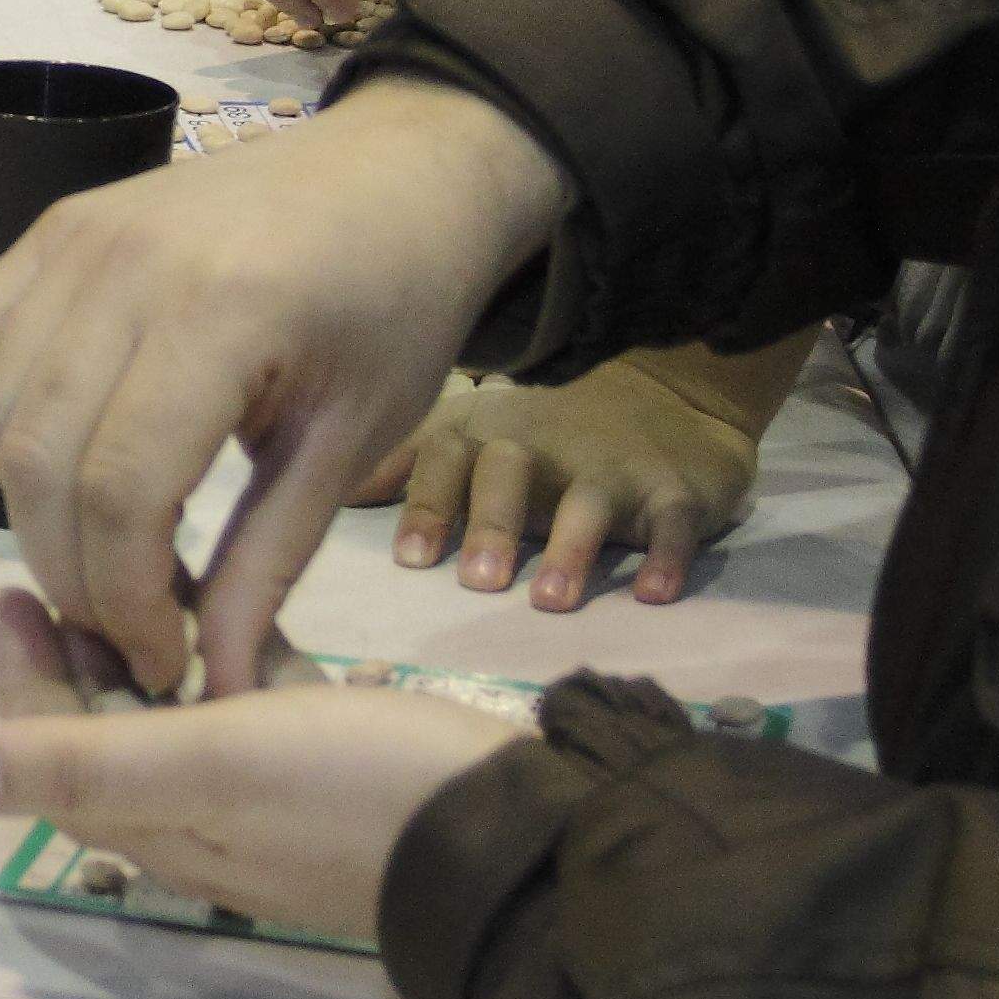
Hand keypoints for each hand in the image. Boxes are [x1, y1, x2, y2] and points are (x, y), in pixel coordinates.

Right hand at [0, 78, 568, 696]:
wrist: (392, 174)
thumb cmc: (394, 307)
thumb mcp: (353, 444)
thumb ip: (271, 563)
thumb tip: (220, 685)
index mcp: (222, 313)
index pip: (121, 488)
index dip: (125, 597)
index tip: (164, 656)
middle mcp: (125, 265)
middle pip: (40, 460)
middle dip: (72, 571)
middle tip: (126, 624)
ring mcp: (75, 237)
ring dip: (27, 505)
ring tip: (100, 544)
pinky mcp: (51, 228)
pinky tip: (59, 460)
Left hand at [0, 590, 519, 944]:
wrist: (505, 835)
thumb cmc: (349, 791)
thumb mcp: (207, 764)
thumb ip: (80, 763)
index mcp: (155, 821)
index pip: (54, 746)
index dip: (20, 673)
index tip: (5, 588)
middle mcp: (197, 814)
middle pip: (105, 727)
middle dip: (73, 651)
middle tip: (51, 562)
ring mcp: (263, 791)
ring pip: (175, 711)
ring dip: (145, 642)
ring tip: (135, 558)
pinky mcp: (322, 757)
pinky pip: (249, 697)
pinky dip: (227, 647)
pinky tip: (234, 590)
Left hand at [377, 333, 807, 604]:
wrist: (662, 397)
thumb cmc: (542, 437)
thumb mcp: (470, 436)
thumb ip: (404, 464)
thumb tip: (326, 486)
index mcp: (484, 437)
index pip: (445, 459)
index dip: (427, 507)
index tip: (410, 561)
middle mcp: (543, 446)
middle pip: (510, 472)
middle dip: (492, 524)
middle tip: (479, 583)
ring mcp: (610, 468)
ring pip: (589, 501)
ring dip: (571, 550)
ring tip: (552, 601)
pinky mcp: (672, 491)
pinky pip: (672, 522)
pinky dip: (666, 558)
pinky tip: (653, 595)